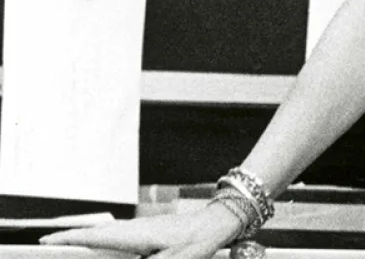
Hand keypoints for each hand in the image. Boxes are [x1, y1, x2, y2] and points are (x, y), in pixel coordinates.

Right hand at [40, 201, 243, 258]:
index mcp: (136, 235)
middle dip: (71, 236)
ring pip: (107, 231)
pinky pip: (118, 233)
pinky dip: (102, 237)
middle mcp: (135, 228)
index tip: (47, 239)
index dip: (70, 238)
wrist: (217, 222)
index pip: (95, 236)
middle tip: (47, 241)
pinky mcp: (149, 229)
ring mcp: (142, 227)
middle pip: (96, 232)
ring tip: (66, 242)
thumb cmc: (197, 242)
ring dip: (87, 236)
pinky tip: (100, 242)